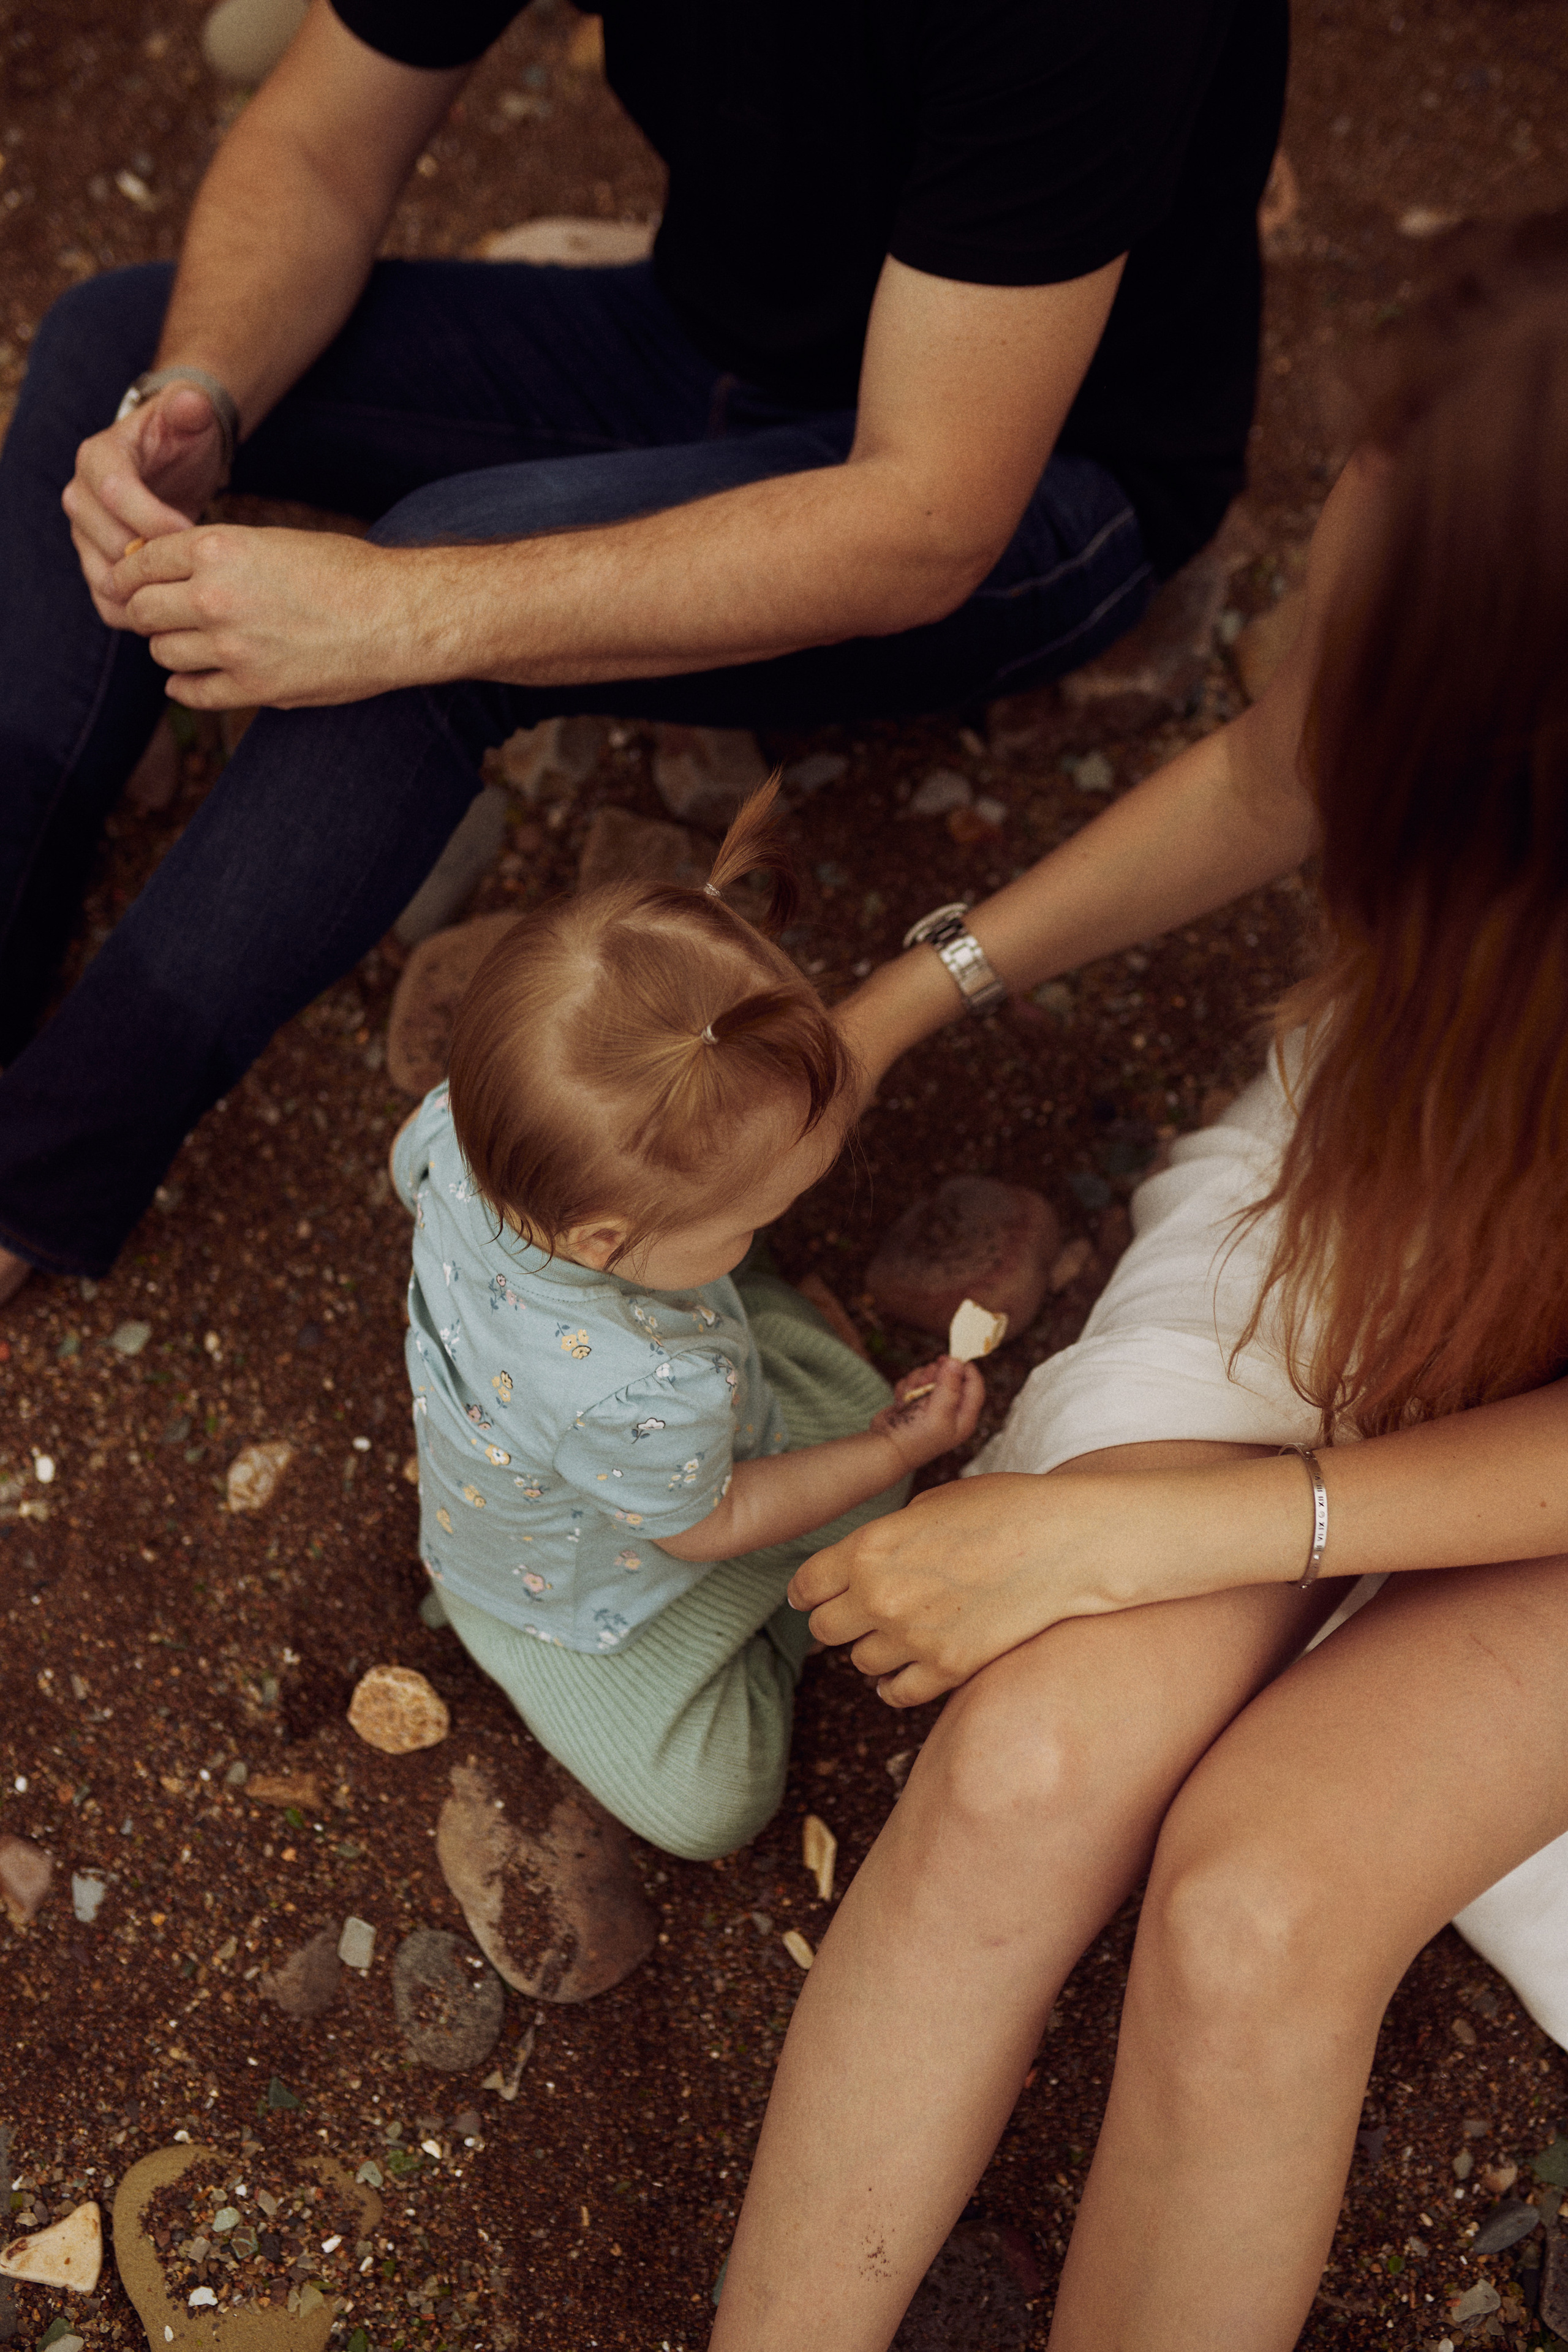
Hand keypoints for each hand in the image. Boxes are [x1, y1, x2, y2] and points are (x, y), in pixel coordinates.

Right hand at [62, 383, 230, 629]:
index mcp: (99, 458)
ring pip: (104, 578)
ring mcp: (84, 533)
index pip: (116, 494)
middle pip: (109, 543)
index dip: (154, 520)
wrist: (171, 459)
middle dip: (153, 562)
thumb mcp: (190, 415)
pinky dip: (135, 612)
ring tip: (187, 594)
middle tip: (196, 571)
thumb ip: (191, 407)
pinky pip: (105, 599)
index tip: (191, 534)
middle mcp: (81, 496)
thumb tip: (191, 402)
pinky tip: (171, 609)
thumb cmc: (182, 436)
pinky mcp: (94, 561)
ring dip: (145, 593)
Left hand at [112, 523, 416, 708]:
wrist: (395, 616)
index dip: (130, 573)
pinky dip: (183, 687)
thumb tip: (172, 574)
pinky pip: (192, 693)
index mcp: (218, 549)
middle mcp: (215, 597)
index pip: (143, 562)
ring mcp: (231, 647)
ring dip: (169, 648)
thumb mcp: (273, 542)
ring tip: (186, 644)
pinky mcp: (253, 688)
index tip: (129, 583)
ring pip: (163, 653)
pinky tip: (190, 679)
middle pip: (143, 610)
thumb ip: (220, 556)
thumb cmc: (344, 571)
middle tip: (156, 615)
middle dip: (145, 612)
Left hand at [789, 1469, 1141, 1706]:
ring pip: (860, 1663)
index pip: (807, 1587)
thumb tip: (864, 1560)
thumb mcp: (930, 1504)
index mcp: (868, 1548)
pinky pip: (896, 1694)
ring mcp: (913, 1637)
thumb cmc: (1003, 1509)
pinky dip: (896, 1685)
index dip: (809, 1592)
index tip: (816, 1595)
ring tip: (899, 1632)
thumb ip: (886, 1538)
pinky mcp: (948, 1669)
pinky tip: (906, 1670)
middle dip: (840, 1620)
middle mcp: (880, 1596)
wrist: (1066, 1541)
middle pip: (824, 1630)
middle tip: (860, 1613)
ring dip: (873, 1649)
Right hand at [869, 1355, 983, 1471]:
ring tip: (910, 1397)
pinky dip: (906, 1388)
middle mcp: (950, 1409)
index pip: (975, 1386)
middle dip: (934, 1375)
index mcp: (963, 1416)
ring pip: (929, 1375)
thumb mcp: (938, 1413)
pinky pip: (913, 1381)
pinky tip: (902, 1403)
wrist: (885, 1449)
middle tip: (924, 1383)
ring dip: (917, 1381)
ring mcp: (930, 1404)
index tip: (952, 1357)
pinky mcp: (913, 1401)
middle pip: (950, 1375)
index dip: (966, 1370)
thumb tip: (957, 1362)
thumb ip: (950, 1386)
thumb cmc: (915, 1438)